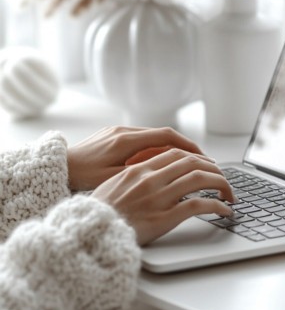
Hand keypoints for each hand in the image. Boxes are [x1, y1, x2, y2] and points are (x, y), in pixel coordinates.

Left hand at [67, 125, 206, 190]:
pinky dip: (154, 148)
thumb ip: (139, 172)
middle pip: (162, 135)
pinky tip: (158, 161)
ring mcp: (118, 131)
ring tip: (183, 163)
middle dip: (183, 147)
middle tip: (200, 161)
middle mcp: (124, 131)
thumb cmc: (82, 177)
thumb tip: (166, 172)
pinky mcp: (112, 135)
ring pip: (152, 136)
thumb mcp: (112, 179)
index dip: (188, 145)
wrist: (57, 166)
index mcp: (126, 141)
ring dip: (169, 147)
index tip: (202, 157)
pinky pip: (140, 139)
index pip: (166, 137)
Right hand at [92, 148, 234, 244]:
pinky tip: (224, 210)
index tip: (206, 163)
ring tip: (229, 192)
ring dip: (220, 183)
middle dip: (212, 167)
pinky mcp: (164, 218)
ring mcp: (157, 197)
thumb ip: (131, 177)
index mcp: (137, 169)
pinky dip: (217, 205)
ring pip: (199, 178)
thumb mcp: (110, 187)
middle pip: (191, 162)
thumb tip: (148, 175)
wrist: (87, 235)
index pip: (174, 153)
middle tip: (223, 177)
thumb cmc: (96, 215)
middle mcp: (149, 179)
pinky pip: (199, 205)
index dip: (195, 156)